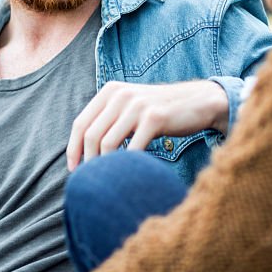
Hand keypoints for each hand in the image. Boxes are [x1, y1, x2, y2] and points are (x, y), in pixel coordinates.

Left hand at [67, 80, 228, 170]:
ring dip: (105, 166)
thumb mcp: (131, 106)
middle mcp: (121, 94)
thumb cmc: (161, 111)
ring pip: (108, 143)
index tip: (74, 169)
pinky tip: (130, 174)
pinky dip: (127, 165)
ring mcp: (138, 105)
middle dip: (87, 161)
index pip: (80, 123)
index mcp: (111, 91)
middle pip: (91, 135)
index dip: (73, 149)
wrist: (199, 102)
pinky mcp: (155, 117)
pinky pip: (132, 148)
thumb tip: (83, 150)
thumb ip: (109, 119)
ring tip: (109, 180)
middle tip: (91, 180)